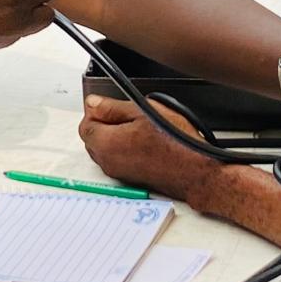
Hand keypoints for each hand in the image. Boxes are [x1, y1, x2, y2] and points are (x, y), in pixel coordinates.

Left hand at [76, 94, 222, 204]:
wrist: (195, 172)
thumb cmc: (176, 143)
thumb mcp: (143, 111)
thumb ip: (112, 107)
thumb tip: (93, 103)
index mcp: (106, 143)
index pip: (85, 124)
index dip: (96, 111)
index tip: (110, 105)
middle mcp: (108, 161)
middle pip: (93, 138)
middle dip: (104, 124)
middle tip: (128, 114)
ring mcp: (119, 172)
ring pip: (106, 149)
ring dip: (115, 137)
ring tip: (140, 127)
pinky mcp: (130, 178)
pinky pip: (118, 159)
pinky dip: (125, 149)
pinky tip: (146, 142)